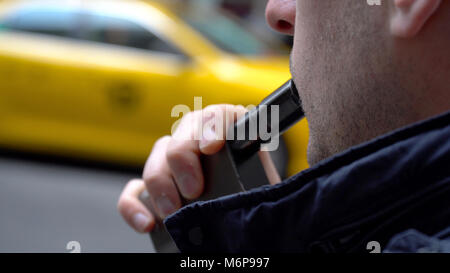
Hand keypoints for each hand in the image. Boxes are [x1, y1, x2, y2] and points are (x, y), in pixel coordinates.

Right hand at [117, 104, 280, 232]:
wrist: (248, 220)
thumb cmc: (258, 203)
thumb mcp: (264, 190)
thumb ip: (257, 183)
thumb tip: (249, 195)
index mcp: (231, 135)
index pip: (219, 116)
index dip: (213, 126)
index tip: (211, 147)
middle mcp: (199, 142)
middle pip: (182, 134)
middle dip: (182, 159)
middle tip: (193, 190)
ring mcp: (174, 163)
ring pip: (157, 156)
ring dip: (160, 183)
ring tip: (172, 212)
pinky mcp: (155, 188)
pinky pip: (135, 190)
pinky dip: (134, 204)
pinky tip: (146, 222)